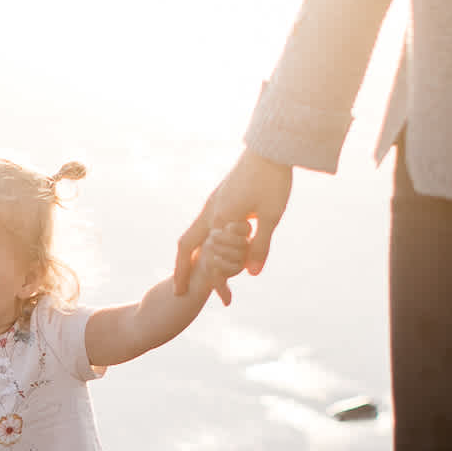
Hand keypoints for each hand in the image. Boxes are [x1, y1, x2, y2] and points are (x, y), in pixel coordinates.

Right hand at [174, 151, 293, 304]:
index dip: (216, 283)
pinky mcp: (219, 197)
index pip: (212, 259)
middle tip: (178, 290)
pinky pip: (202, 225)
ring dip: (189, 255)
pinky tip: (208, 247)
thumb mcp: (271, 216)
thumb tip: (251, 274)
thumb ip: (260, 246)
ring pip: (192, 234)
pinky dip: (199, 242)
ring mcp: (212, 204)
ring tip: (189, 271)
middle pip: (185, 246)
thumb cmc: (273, 181)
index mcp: (221, 219)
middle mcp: (210, 212)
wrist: (269, 148)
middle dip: (181, 269)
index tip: (220, 302)